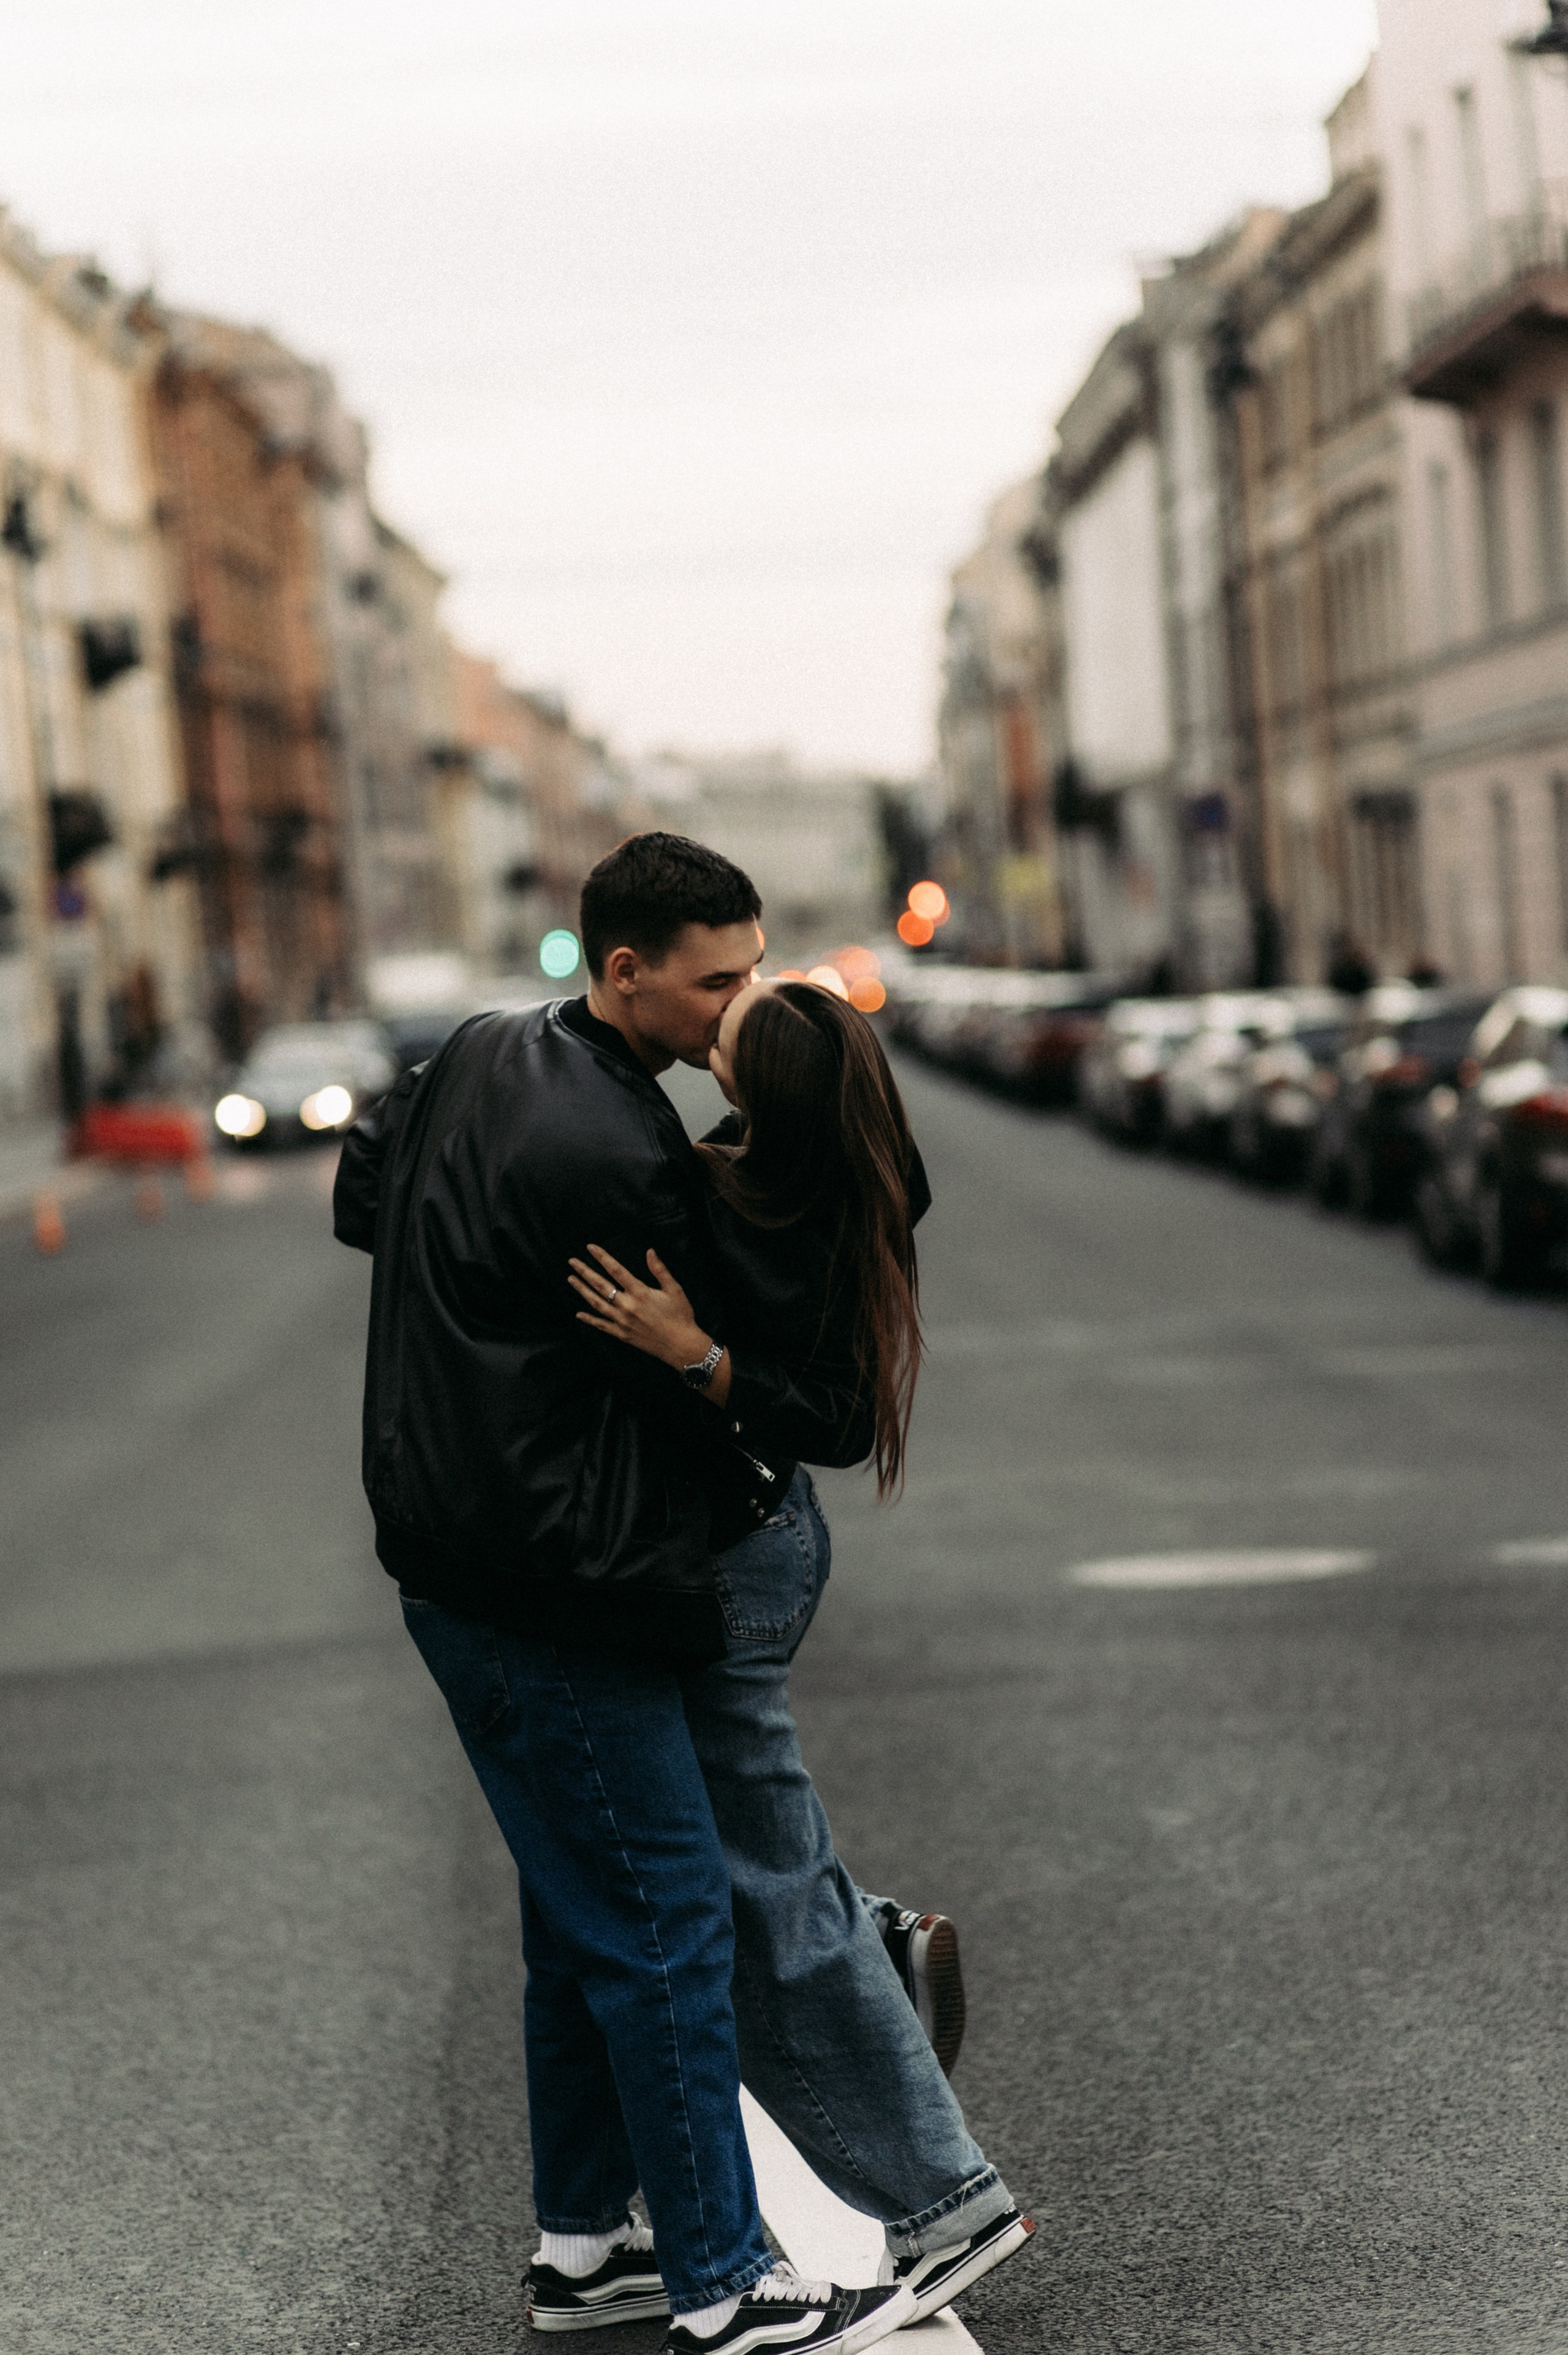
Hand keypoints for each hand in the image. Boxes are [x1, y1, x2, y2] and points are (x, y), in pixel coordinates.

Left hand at [568, 1244, 711, 1371]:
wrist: (681, 1345)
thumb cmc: (680, 1316)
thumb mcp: (674, 1289)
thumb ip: (659, 1270)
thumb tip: (649, 1251)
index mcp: (640, 1292)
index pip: (616, 1270)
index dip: (602, 1257)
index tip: (590, 1247)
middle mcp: (627, 1306)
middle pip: (601, 1285)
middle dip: (585, 1272)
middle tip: (572, 1262)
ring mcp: (622, 1321)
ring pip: (596, 1303)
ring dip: (582, 1290)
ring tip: (571, 1279)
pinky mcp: (622, 1334)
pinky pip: (601, 1325)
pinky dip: (589, 1319)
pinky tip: (578, 1314)